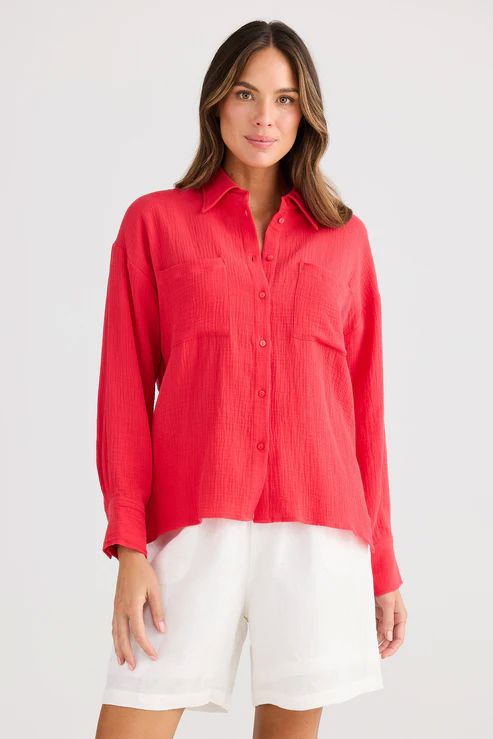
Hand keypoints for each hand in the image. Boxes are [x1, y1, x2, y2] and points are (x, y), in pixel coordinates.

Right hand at [111, 546, 165, 669]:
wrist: (129, 559)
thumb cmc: (143, 573)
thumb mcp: (155, 590)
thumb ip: (158, 610)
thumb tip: (161, 630)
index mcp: (132, 606)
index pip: (138, 632)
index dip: (145, 646)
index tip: (153, 656)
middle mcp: (121, 610)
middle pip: (123, 637)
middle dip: (128, 653)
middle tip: (133, 667)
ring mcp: (116, 608)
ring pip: (115, 633)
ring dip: (118, 648)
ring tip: (122, 661)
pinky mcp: (115, 605)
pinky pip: (114, 625)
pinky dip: (115, 637)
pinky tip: (118, 642)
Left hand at [375, 587, 406, 658]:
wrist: (378, 577)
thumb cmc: (386, 588)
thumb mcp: (388, 605)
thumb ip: (388, 621)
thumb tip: (389, 637)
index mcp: (401, 617)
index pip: (399, 637)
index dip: (392, 648)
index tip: (384, 655)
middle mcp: (394, 618)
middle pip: (391, 638)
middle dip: (385, 647)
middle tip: (376, 654)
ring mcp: (386, 616)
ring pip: (384, 633)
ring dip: (379, 641)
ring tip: (372, 649)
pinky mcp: (379, 613)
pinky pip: (377, 626)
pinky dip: (374, 633)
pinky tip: (370, 638)